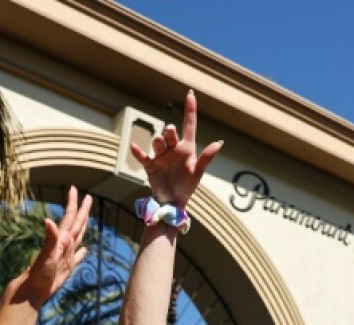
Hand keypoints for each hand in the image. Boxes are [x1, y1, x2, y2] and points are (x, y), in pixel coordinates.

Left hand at [16, 186, 92, 304]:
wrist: (34, 289)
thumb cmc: (39, 272)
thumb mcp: (47, 254)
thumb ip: (50, 238)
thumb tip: (48, 220)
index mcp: (61, 239)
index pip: (70, 217)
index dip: (73, 203)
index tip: (73, 188)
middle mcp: (65, 245)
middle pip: (77, 224)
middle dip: (82, 211)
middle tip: (88, 197)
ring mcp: (66, 255)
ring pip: (78, 237)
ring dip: (83, 227)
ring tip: (87, 218)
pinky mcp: (67, 267)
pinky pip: (78, 257)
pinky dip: (82, 252)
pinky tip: (85, 250)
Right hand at [130, 90, 222, 208]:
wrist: (173, 202)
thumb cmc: (187, 187)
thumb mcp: (198, 172)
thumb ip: (207, 158)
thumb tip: (219, 143)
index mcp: (186, 148)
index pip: (189, 125)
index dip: (190, 110)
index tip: (190, 94)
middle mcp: (173, 149)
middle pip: (170, 133)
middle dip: (170, 130)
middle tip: (170, 131)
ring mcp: (160, 156)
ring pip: (157, 142)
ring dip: (158, 141)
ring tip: (159, 143)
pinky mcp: (150, 165)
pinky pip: (142, 156)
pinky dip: (137, 151)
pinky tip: (133, 145)